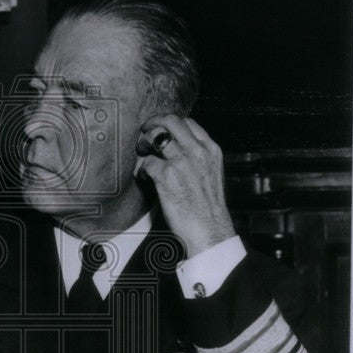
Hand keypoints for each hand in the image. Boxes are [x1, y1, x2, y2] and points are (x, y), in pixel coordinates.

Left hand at [134, 115, 235, 255]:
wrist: (210, 231)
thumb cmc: (208, 209)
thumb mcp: (212, 174)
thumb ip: (198, 158)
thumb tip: (177, 150)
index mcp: (211, 150)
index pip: (188, 122)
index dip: (169, 122)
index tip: (161, 128)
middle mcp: (197, 151)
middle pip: (170, 121)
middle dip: (153, 124)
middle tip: (144, 133)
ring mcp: (181, 161)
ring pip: (155, 137)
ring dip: (144, 145)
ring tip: (141, 156)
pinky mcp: (166, 176)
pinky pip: (146, 162)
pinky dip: (140, 170)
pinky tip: (143, 178)